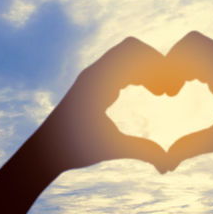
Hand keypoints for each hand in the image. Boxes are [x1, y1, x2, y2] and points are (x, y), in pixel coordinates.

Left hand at [38, 37, 168, 172]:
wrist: (44, 151)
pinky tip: (145, 91)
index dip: (156, 64)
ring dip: (146, 69)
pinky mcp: (94, 84)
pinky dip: (137, 74)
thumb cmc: (73, 148)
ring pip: (126, 57)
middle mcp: (95, 72)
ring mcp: (94, 77)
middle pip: (132, 49)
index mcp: (98, 80)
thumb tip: (168, 164)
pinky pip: (120, 67)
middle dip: (154, 65)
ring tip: (158, 93)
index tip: (166, 91)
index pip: (132, 50)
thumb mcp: (110, 148)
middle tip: (166, 92)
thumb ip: (141, 151)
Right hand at [166, 31, 212, 169]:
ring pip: (199, 51)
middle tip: (170, 92)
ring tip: (176, 92)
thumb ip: (194, 146)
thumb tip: (168, 162)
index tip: (170, 92)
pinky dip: (193, 70)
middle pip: (192, 43)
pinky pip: (207, 61)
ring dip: (183, 66)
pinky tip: (191, 90)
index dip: (172, 61)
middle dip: (174, 63)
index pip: (192, 43)